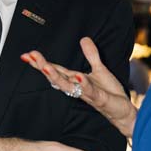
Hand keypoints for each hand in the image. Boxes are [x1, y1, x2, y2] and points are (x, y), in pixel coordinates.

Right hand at [21, 37, 136, 138]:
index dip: (41, 63)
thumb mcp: (100, 69)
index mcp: (75, 80)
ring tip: (46, 67)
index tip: (27, 54)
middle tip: (31, 57)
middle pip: (57, 77)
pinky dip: (82, 84)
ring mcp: (87, 94)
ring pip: (68, 86)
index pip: (56, 69)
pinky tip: (78, 76)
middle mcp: (78, 88)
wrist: (123, 112)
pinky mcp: (100, 99)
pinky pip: (89, 91)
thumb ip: (91, 55)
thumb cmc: (109, 93)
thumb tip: (83, 39)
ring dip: (57, 77)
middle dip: (43, 67)